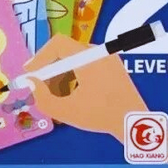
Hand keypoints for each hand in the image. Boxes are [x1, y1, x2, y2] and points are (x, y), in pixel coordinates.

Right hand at [25, 34, 146, 141]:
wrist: (136, 124)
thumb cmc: (101, 116)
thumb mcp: (66, 111)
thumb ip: (42, 97)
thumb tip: (31, 82)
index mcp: (89, 57)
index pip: (57, 44)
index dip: (40, 57)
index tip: (31, 75)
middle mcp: (99, 52)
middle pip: (65, 52)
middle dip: (49, 71)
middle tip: (39, 88)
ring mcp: (107, 59)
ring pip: (74, 60)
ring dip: (61, 77)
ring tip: (56, 97)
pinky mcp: (112, 67)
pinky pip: (86, 65)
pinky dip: (74, 78)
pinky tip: (72, 97)